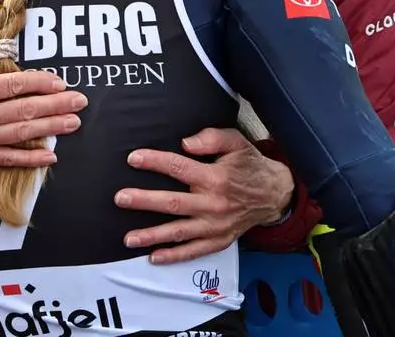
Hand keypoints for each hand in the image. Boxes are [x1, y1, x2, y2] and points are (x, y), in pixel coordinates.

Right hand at [0, 31, 87, 168]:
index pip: (10, 85)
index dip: (38, 83)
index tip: (60, 81)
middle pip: (22, 109)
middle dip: (55, 105)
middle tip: (80, 100)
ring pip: (20, 133)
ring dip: (50, 128)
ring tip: (73, 122)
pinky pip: (7, 160)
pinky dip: (30, 158)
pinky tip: (50, 155)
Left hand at [115, 128, 294, 263]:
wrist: (274, 194)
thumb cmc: (250, 165)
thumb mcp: (236, 142)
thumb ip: (211, 138)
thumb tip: (185, 143)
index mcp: (215, 177)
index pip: (179, 167)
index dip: (154, 162)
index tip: (133, 159)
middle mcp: (213, 203)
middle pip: (173, 203)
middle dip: (144, 201)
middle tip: (121, 199)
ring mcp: (215, 225)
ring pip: (179, 232)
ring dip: (152, 235)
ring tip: (128, 238)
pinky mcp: (219, 240)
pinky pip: (193, 251)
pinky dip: (174, 256)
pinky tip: (153, 257)